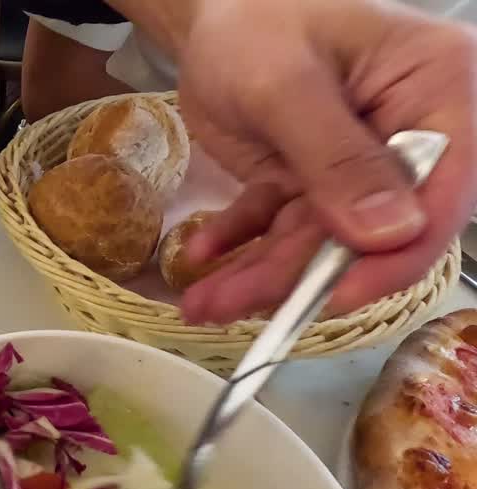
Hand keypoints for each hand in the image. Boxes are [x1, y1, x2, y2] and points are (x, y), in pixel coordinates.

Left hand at [172, 0, 476, 323]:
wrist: (211, 10)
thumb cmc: (258, 18)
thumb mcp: (286, 83)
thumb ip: (334, 157)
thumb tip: (388, 234)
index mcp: (437, 92)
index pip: (440, 193)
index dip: (393, 257)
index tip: (336, 297)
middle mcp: (408, 136)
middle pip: (368, 229)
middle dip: (294, 276)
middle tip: (226, 308)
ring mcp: (357, 163)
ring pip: (316, 238)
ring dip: (256, 273)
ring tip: (200, 303)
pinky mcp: (309, 178)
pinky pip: (279, 224)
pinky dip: (239, 243)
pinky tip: (201, 255)